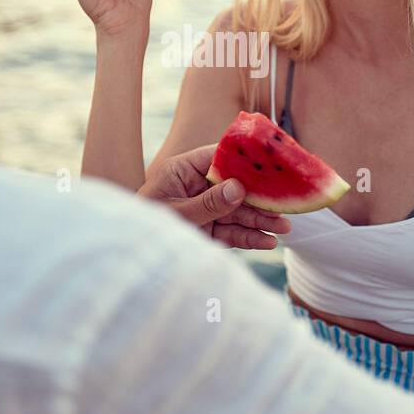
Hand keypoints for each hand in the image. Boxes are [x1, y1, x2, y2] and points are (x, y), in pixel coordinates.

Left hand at [138, 143, 291, 249]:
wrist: (129, 255)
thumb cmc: (145, 227)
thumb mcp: (176, 214)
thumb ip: (208, 203)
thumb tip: (239, 188)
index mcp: (182, 171)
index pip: (218, 158)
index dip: (244, 160)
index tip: (270, 164)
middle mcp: (195, 187)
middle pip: (234, 188)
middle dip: (260, 199)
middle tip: (284, 206)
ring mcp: (202, 209)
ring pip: (237, 212)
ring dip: (260, 221)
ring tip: (284, 228)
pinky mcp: (206, 230)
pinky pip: (231, 232)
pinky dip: (249, 237)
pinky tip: (267, 242)